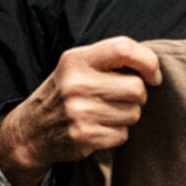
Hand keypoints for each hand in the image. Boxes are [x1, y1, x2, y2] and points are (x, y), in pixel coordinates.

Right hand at [0, 36, 164, 185]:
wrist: (32, 130)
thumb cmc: (64, 93)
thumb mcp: (76, 66)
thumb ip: (109, 60)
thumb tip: (152, 71)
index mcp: (77, 60)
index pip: (124, 49)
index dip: (148, 61)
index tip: (153, 75)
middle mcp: (77, 84)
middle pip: (136, 88)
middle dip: (137, 95)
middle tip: (120, 98)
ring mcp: (80, 112)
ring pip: (133, 113)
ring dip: (126, 116)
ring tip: (105, 113)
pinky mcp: (85, 136)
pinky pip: (123, 134)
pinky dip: (116, 133)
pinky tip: (99, 128)